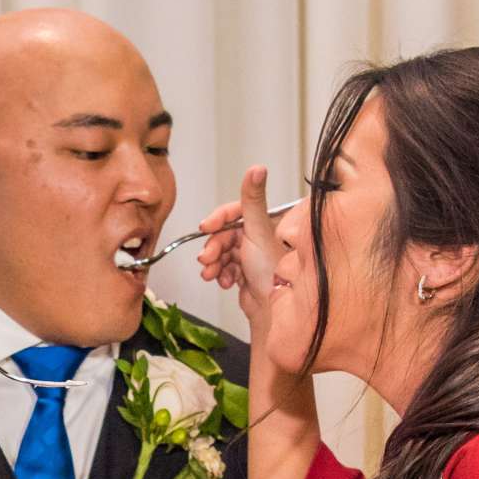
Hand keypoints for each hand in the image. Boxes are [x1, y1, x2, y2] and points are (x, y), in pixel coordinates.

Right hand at [196, 164, 289, 341]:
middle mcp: (260, 237)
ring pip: (222, 252)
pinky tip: (224, 282)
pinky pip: (224, 267)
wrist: (271, 310)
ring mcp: (252, 256)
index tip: (207, 226)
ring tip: (212, 274)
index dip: (219, 218)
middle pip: (225, 234)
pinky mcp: (245, 273)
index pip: (236, 212)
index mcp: (266, 223)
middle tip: (207, 258)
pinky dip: (220, 274)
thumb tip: (256, 168)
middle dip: (213, 247)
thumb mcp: (257, 229)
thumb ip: (252, 199)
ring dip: (213, 263)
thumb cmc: (272, 272)